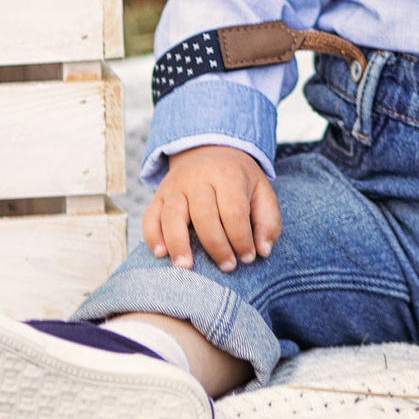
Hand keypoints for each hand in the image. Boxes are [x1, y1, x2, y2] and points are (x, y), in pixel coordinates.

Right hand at [143, 143, 282, 273]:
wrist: (210, 150)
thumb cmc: (238, 179)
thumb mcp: (261, 190)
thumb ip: (268, 221)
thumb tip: (263, 251)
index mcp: (227, 175)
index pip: (233, 212)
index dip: (241, 239)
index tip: (248, 257)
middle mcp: (198, 178)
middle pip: (204, 216)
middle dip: (216, 246)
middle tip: (227, 267)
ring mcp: (175, 186)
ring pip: (172, 216)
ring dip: (178, 244)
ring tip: (185, 268)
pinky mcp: (159, 195)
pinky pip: (150, 216)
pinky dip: (152, 236)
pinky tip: (161, 254)